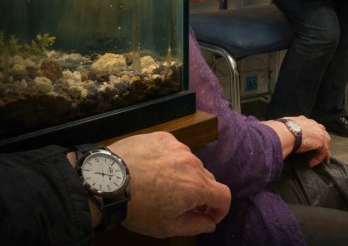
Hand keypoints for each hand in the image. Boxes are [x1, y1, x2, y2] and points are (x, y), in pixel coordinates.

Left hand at [109, 132, 230, 238]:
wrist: (106, 181)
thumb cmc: (136, 207)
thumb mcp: (166, 227)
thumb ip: (195, 225)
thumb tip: (210, 224)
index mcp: (197, 186)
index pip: (224, 196)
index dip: (220, 209)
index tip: (209, 216)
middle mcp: (193, 163)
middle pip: (208, 179)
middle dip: (200, 194)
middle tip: (182, 204)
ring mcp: (178, 147)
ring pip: (191, 164)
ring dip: (184, 175)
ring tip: (162, 185)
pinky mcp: (163, 138)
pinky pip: (174, 150)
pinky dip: (170, 161)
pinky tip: (152, 169)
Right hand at [264, 116, 330, 166]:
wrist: (285, 132)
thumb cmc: (280, 130)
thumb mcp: (282, 128)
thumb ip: (282, 130)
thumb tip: (271, 131)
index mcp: (303, 120)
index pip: (311, 126)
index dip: (312, 134)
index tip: (309, 141)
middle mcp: (313, 124)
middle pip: (322, 132)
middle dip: (322, 140)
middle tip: (320, 149)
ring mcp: (318, 133)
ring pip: (326, 142)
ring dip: (324, 150)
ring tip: (321, 159)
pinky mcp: (321, 142)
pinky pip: (323, 152)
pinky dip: (318, 158)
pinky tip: (311, 164)